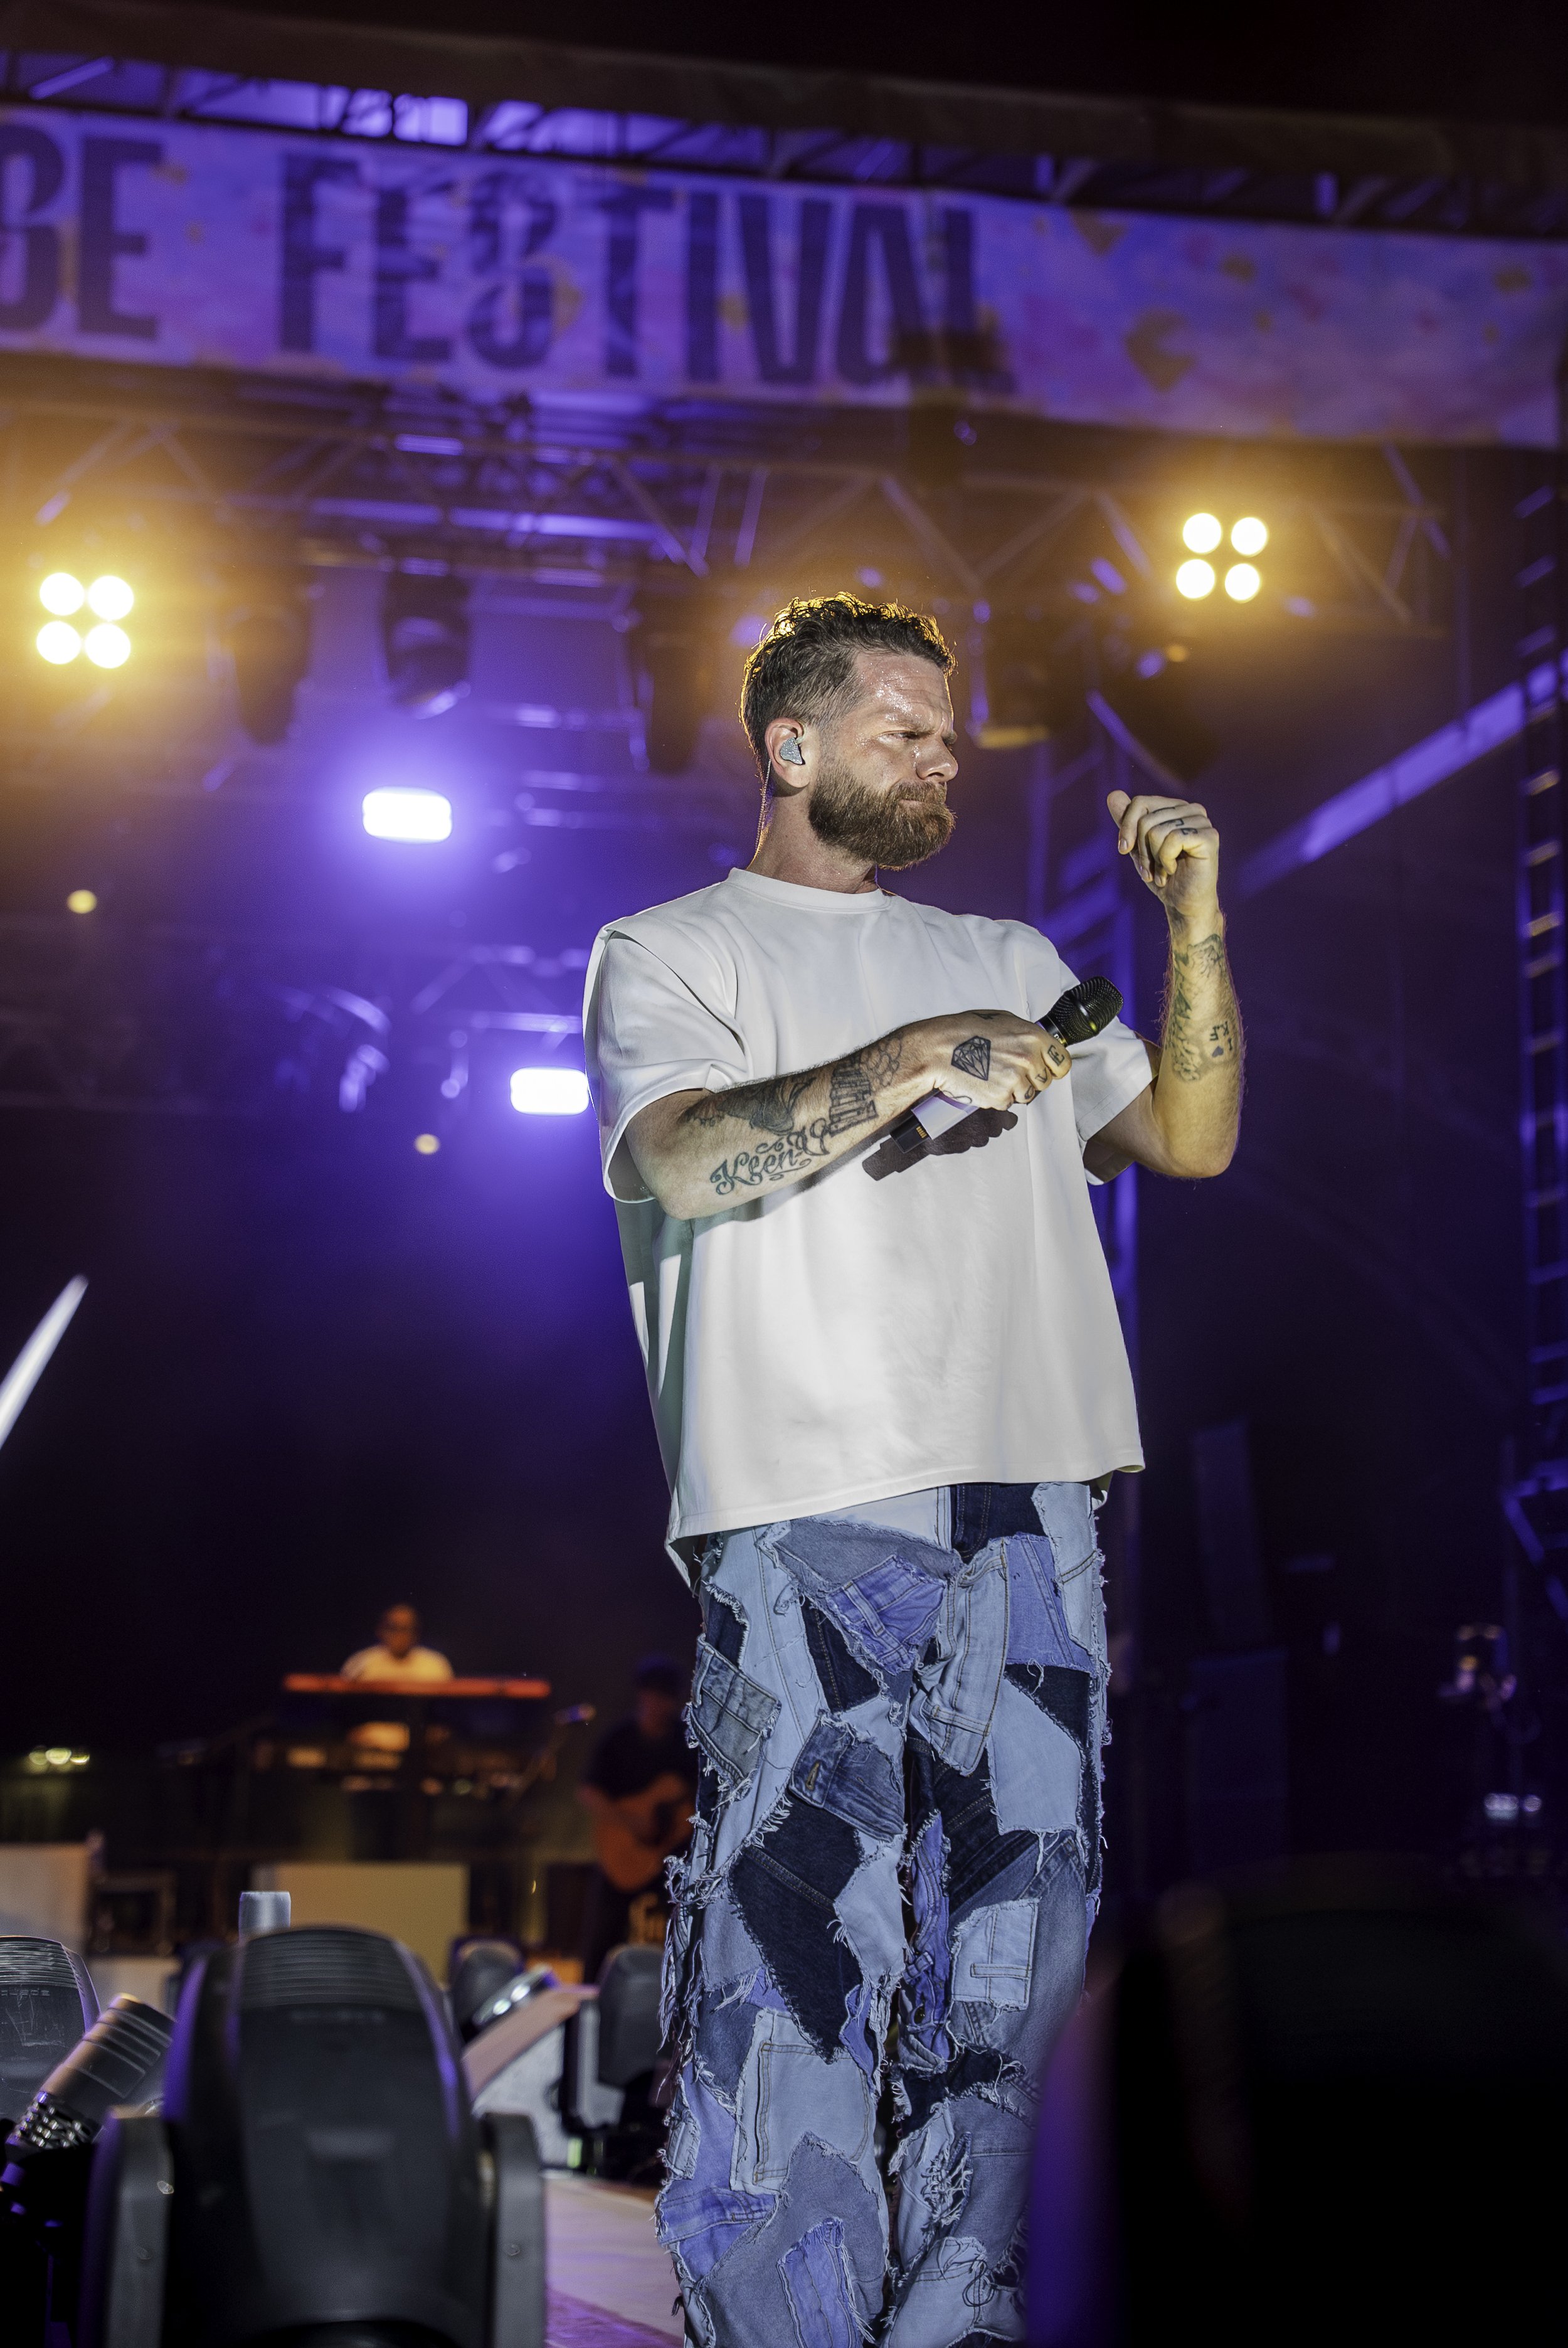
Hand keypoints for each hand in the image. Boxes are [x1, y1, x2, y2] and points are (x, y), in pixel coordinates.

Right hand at [903, 1009, 1070, 1110]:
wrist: (938, 1051)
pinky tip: (983, 1082)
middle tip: (1009, 1070)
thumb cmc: (964, 1032)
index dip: (1053, 1067)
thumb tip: (1039, 1046)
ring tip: (993, 1075)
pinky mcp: (1000, 1097)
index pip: (1063, 1063)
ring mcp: (1015, 1080)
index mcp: (1033, 1037)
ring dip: (1013, 1090)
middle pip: (1045, 1082)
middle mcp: (1028, 1059)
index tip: (1044, 1068)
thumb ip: (1026, 1035)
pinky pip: (1007, 1103)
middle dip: (1031, 1079)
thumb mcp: (1002, 1021)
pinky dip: (997, 1097)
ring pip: (1027, 1095)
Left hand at [1107, 790, 1219, 922]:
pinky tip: (1173, 870)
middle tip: (1151, 869)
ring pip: (1156, 831)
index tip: (1124, 851)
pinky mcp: (1209, 837)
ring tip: (1163, 872)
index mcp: (1177, 807)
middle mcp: (1192, 809)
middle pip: (1146, 819)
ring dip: (1153, 859)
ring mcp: (1203, 822)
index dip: (1127, 828)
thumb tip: (1113, 794)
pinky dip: (1165, 861)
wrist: (1183, 904)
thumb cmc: (1162, 876)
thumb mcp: (1138, 847)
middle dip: (1141, 850)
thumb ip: (1127, 820)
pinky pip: (1172, 840)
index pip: (1140, 802)